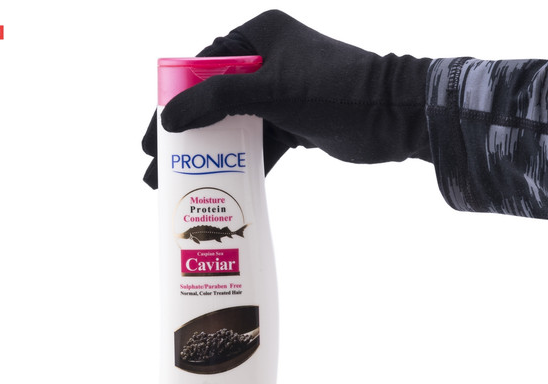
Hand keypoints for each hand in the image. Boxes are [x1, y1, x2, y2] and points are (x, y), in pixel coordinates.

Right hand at [142, 9, 430, 188]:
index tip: (152, 137)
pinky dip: (243, 161)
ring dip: (210, 153)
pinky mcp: (295, 121)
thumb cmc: (336, 90)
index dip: (172, 102)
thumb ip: (217, 100)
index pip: (201, 67)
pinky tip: (221, 185)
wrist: (394, 116)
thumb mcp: (271, 90)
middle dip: (186, 134)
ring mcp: (282, 92)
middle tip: (158, 167)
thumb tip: (168, 118)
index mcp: (259, 34)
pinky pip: (260, 142)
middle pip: (214, 99)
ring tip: (180, 184)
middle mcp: (268, 58)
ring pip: (235, 124)